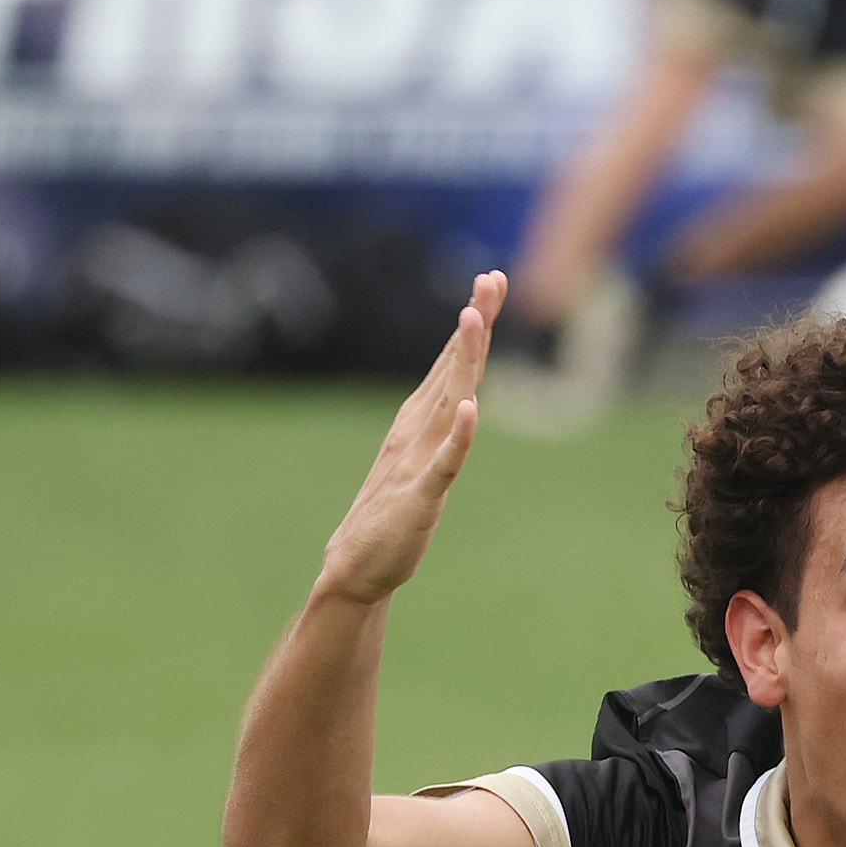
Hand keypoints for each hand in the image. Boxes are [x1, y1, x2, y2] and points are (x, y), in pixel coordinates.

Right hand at [315, 271, 503, 607]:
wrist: (355, 568)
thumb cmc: (390, 516)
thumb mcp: (420, 461)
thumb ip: (438, 428)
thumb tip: (460, 393)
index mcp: (419, 422)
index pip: (451, 363)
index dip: (472, 323)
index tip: (489, 280)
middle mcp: (417, 432)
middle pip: (452, 369)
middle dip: (473, 323)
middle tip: (490, 278)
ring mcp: (417, 461)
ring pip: (447, 402)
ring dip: (462, 362)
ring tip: (474, 318)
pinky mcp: (420, 497)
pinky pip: (444, 463)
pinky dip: (456, 437)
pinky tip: (468, 410)